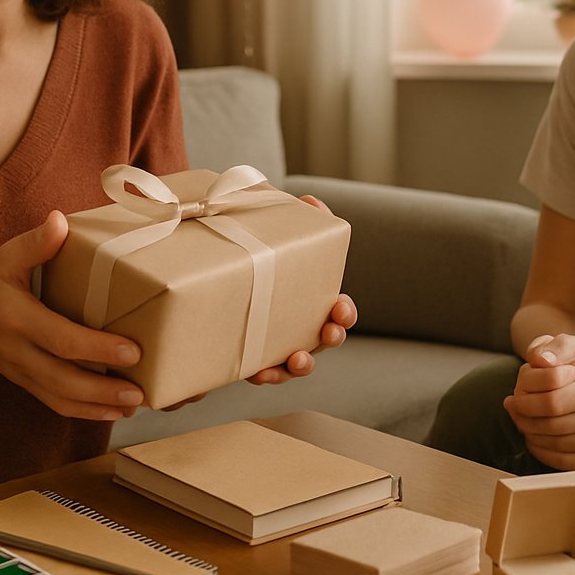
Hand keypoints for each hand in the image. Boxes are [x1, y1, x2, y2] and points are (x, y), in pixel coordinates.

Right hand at [0, 211, 147, 420]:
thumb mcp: (3, 258)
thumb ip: (34, 243)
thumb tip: (60, 220)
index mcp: (17, 318)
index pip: (61, 339)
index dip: (97, 349)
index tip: (132, 351)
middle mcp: (19, 351)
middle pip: (63, 379)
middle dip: (103, 390)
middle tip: (140, 392)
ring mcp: (21, 372)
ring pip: (60, 398)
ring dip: (99, 407)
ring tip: (135, 406)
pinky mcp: (25, 382)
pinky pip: (54, 403)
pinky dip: (84, 412)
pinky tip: (112, 412)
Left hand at [245, 193, 355, 385]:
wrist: (229, 276)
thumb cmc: (267, 260)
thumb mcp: (285, 238)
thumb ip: (303, 220)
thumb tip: (310, 201)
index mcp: (316, 302)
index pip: (342, 312)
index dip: (345, 313)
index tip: (340, 307)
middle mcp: (304, 328)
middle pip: (327, 339)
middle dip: (332, 337)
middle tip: (329, 332)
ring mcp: (283, 346)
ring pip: (300, 363)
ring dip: (303, 364)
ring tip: (296, 359)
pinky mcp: (258, 358)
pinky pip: (267, 372)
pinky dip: (266, 373)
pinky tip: (257, 372)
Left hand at [502, 333, 574, 470]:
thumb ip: (561, 346)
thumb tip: (536, 359)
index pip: (552, 401)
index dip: (527, 399)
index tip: (516, 393)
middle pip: (550, 425)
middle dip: (523, 417)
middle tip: (513, 407)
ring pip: (554, 445)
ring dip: (529, 433)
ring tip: (521, 419)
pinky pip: (563, 462)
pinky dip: (542, 451)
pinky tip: (534, 436)